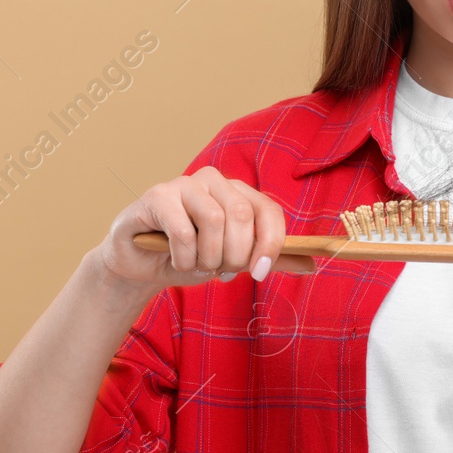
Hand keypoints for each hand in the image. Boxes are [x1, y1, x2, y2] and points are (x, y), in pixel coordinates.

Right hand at [95, 167, 317, 288]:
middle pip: (241, 215)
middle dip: (235, 255)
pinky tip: (176, 261)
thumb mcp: (234, 261)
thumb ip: (268, 259)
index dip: (270, 243)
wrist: (140, 266)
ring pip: (214, 220)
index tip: (260, 273)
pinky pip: (184, 231)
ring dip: (208, 257)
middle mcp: (214, 180)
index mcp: (237, 192)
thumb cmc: (189, 258)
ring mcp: (184, 184)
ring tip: (197, 265)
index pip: (269, 209)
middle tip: (221, 271)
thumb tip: (313, 263)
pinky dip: (185, 258)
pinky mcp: (158, 196)